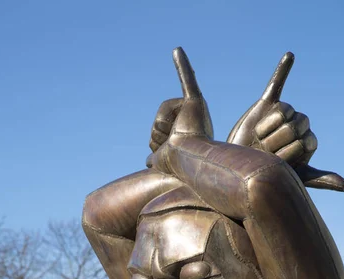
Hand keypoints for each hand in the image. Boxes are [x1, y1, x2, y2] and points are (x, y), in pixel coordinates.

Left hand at [147, 47, 212, 171]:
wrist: (187, 161)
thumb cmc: (178, 163)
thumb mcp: (162, 160)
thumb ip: (155, 158)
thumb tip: (148, 161)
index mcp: (184, 131)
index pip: (158, 128)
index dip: (155, 141)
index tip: (169, 153)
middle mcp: (191, 118)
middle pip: (158, 120)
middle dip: (157, 134)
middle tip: (170, 143)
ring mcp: (193, 109)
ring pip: (162, 111)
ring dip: (160, 127)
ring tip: (175, 134)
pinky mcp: (195, 101)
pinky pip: (187, 79)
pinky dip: (182, 65)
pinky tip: (176, 50)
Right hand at [227, 53, 343, 191]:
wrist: (238, 169)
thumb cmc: (268, 175)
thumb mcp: (295, 177)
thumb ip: (320, 178)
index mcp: (307, 140)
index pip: (306, 139)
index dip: (289, 153)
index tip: (279, 162)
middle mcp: (298, 124)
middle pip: (296, 125)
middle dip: (277, 141)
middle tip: (266, 149)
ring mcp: (283, 114)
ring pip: (283, 112)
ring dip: (267, 128)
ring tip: (259, 138)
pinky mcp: (267, 105)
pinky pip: (276, 84)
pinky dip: (283, 70)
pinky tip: (289, 57)